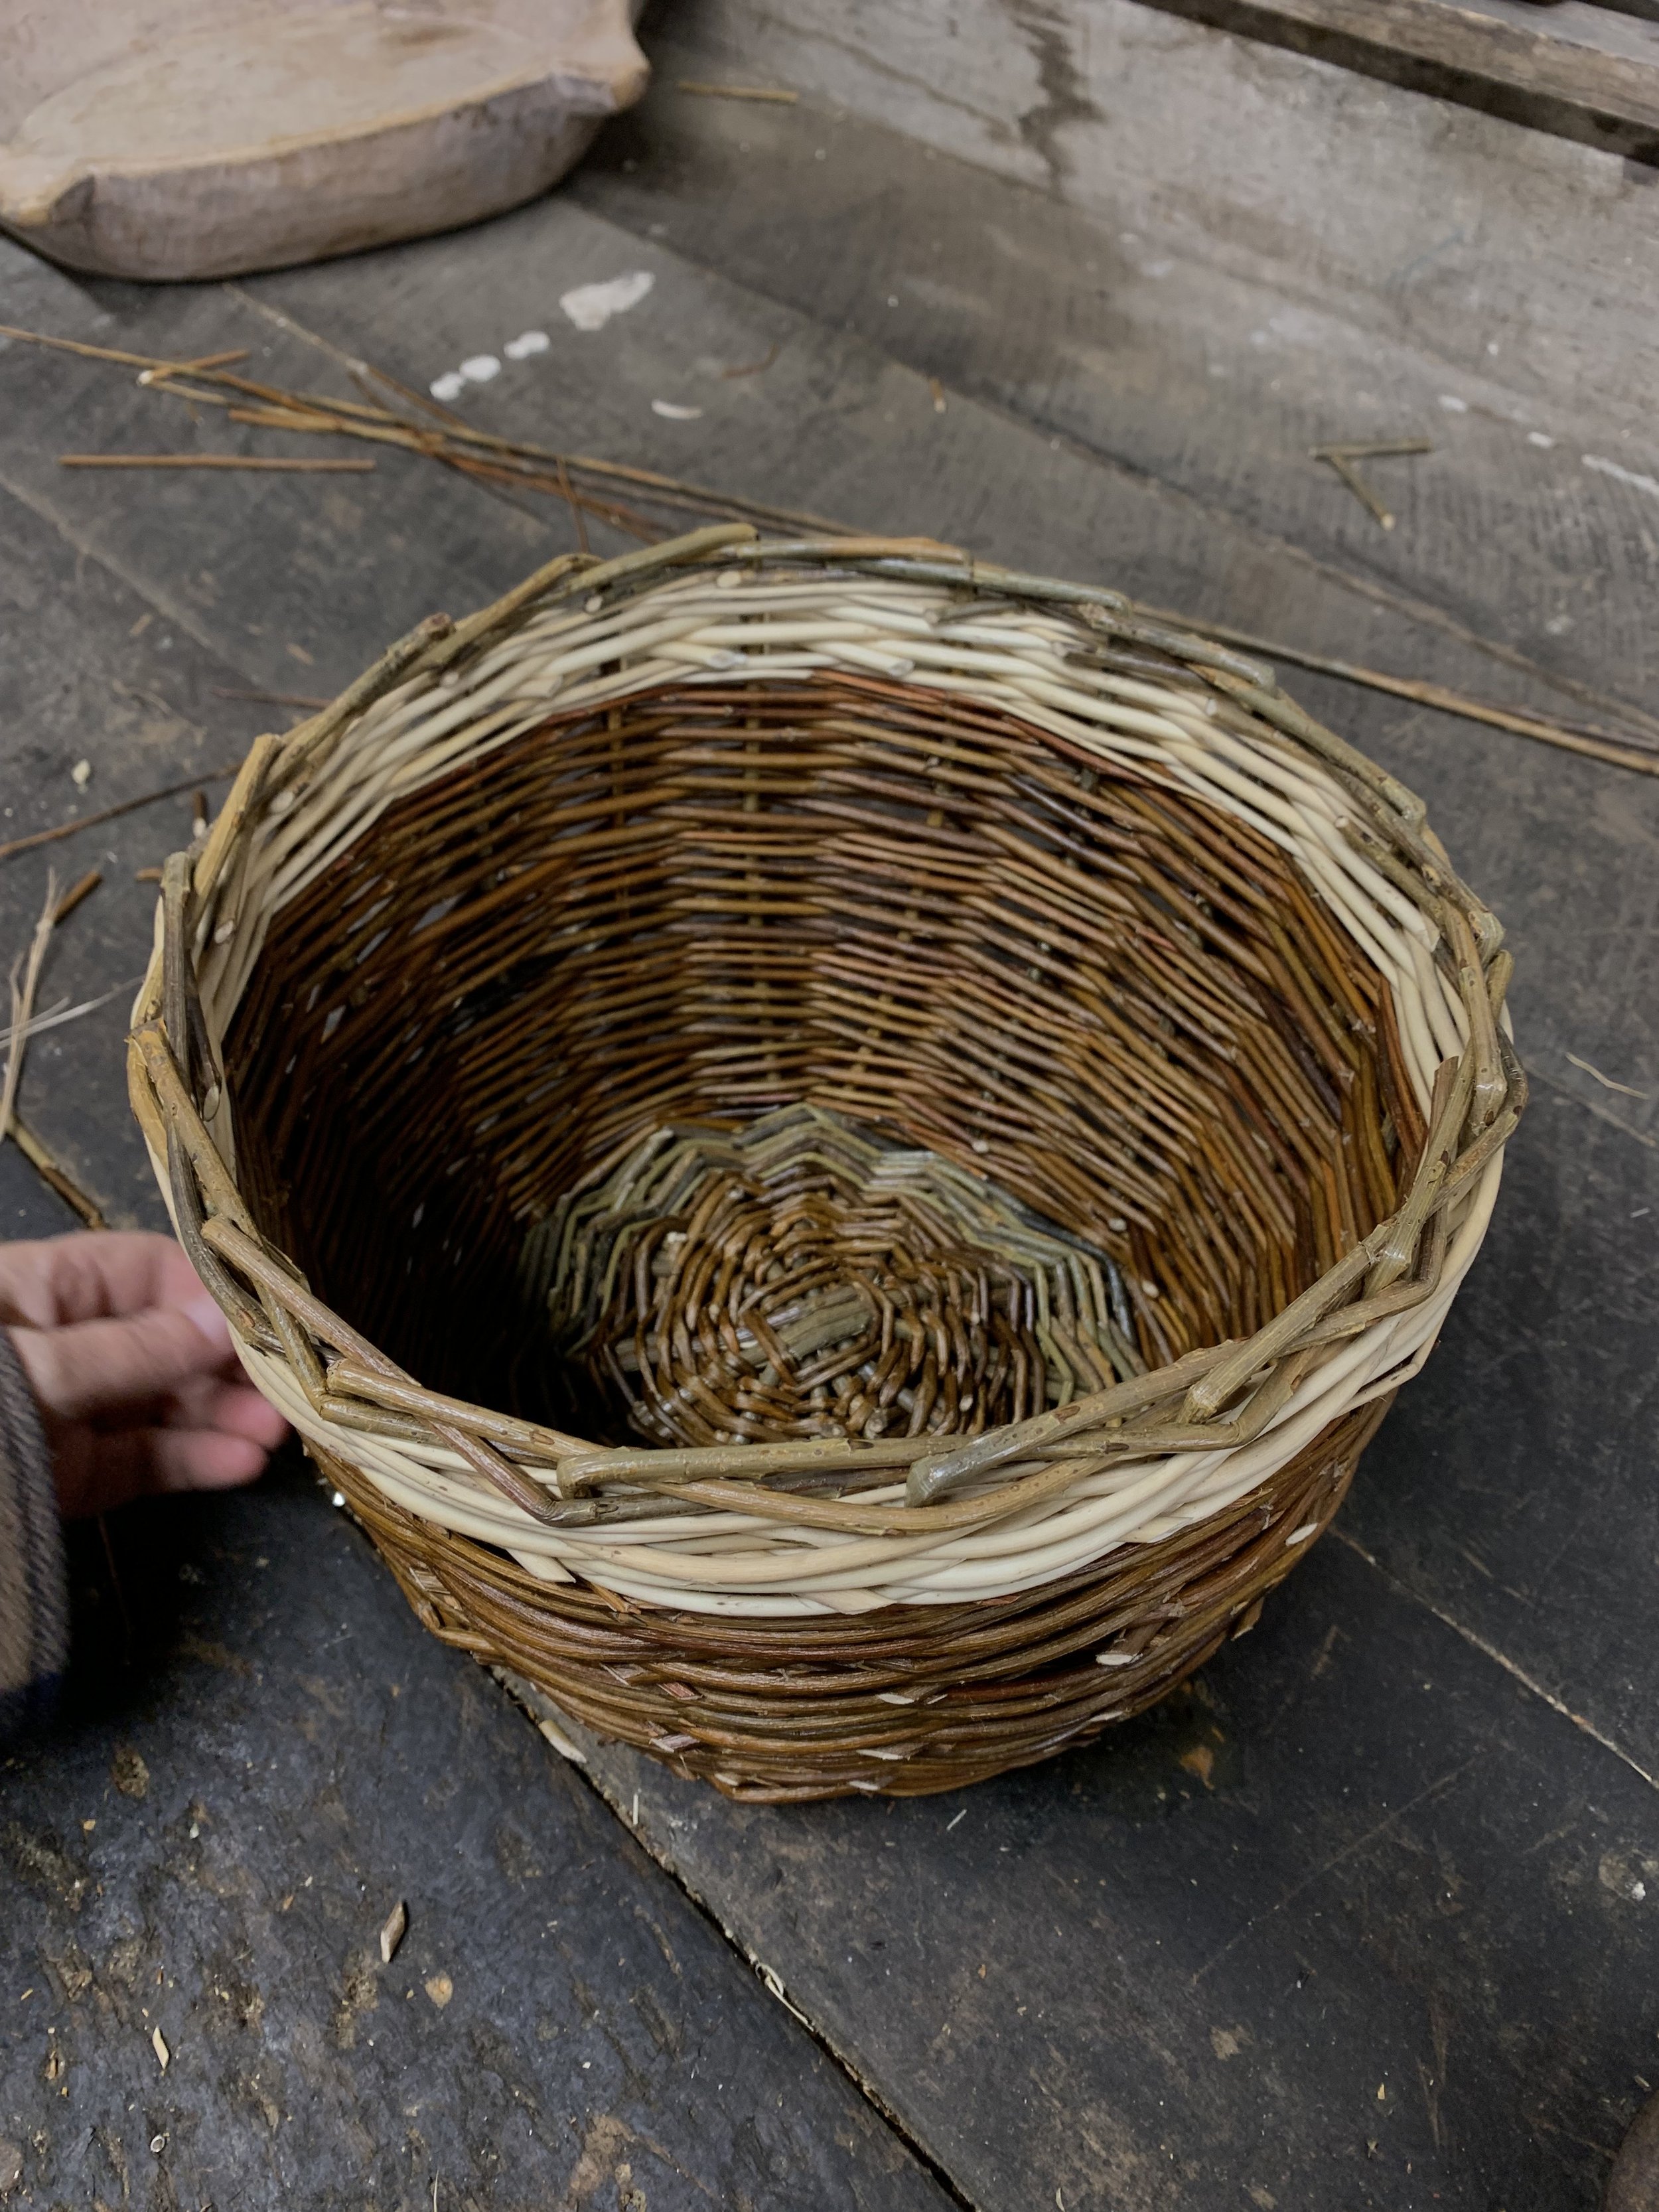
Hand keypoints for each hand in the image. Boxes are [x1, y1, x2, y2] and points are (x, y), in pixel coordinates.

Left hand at [0, 1231, 288, 1519]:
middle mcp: (62, 1343)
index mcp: (41, 1289)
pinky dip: (193, 1461)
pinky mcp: (70, 1474)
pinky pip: (143, 1459)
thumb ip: (130, 1349)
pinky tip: (239, 1462)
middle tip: (288, 1389)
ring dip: (224, 1415)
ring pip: (163, 1403)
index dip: (208, 1292)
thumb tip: (223, 1318)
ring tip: (278, 1433)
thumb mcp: (33, 1368)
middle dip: (228, 1363)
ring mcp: (67, 1411)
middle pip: (165, 1339)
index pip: (146, 1271)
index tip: (262, 1322)